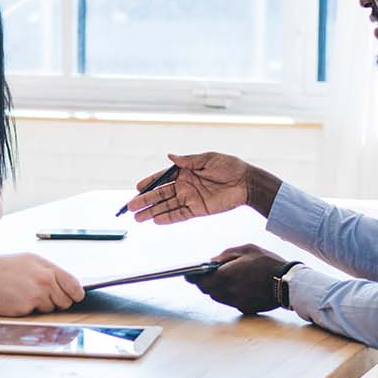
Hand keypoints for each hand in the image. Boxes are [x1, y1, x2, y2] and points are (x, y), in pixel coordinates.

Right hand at [0, 253, 84, 315]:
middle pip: (66, 299)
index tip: (76, 297)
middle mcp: (44, 278)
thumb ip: (46, 272)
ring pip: (53, 308)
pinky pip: (37, 314)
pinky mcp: (27, 306)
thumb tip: (64, 286)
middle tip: (43, 298)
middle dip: (58, 302)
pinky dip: (29, 311)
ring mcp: (36, 293)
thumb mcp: (26, 262)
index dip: (76, 293)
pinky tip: (17, 302)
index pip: (73, 283)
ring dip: (43, 307)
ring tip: (24, 296)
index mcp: (44, 265)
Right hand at [124, 152, 252, 224]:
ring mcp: (190, 198)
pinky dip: (168, 218)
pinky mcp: (198, 210)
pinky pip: (180, 215)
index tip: (137, 187)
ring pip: (167, 206)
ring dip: (152, 212)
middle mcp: (185, 185)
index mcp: (185, 171)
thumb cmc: (229, 167)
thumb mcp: (208, 159)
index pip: (163, 178)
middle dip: (146, 200)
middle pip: (161, 194)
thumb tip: (170, 156)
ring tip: (138, 218)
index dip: (150, 182)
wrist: (246, 182)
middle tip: (130, 207)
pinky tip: (156, 221)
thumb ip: (188, 160)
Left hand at [187, 244, 290, 314]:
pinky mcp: (245, 308)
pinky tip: (237, 286)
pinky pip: (230, 302)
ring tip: (223, 279)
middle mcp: (228, 292)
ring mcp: (236, 302)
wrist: (288, 283)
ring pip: (218, 297)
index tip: (188, 274)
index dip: (193, 278)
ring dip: (216, 289)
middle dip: (206, 283)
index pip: (201, 280)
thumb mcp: (246, 249)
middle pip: (208, 290)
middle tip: (206, 275)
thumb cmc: (267, 262)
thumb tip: (211, 261)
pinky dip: (229, 295)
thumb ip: (225, 255)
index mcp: (226, 275)